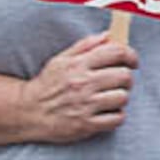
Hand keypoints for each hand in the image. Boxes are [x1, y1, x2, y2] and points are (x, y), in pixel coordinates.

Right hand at [19, 31, 134, 143]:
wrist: (27, 112)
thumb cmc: (47, 84)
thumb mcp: (61, 59)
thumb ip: (85, 45)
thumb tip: (108, 35)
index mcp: (78, 65)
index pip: (117, 53)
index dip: (131, 56)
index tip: (132, 62)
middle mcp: (83, 84)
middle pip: (124, 76)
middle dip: (126, 78)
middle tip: (119, 82)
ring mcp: (85, 105)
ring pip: (122, 97)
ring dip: (121, 97)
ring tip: (110, 97)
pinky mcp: (85, 125)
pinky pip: (117, 118)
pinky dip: (116, 116)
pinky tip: (107, 112)